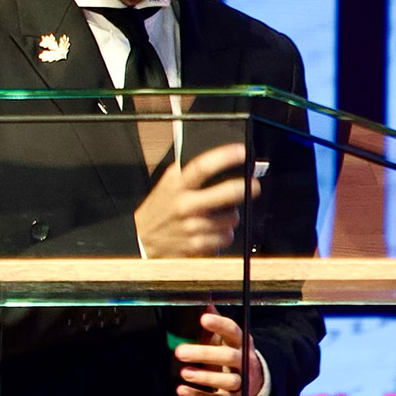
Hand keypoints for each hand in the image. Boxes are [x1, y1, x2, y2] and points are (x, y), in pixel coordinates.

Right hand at [135, 140, 249, 258]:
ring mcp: (192, 225)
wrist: (141, 240)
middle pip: (226, 193)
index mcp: (176, 184)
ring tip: (219, 215)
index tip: (241, 151)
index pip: (202, 166)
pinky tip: (213, 230)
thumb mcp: (168, 185)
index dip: (224, 157)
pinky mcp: (198, 244)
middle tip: (254, 185)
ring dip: (231, 216)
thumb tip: (219, 162)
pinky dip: (224, 234)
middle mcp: (185, 204)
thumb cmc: (160, 210)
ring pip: (231, 218)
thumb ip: (188, 174)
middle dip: (245, 188)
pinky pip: (226, 236)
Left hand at [173, 310, 263, 395]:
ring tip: (184, 372)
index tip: (204, 319)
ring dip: (205, 377)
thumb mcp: (226, 340)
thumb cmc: (231, 357)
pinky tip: (182, 390)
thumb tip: (205, 302)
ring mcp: (241, 383)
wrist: (252, 385)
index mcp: (240, 343)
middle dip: (205, 353)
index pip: (234, 331)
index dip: (220, 325)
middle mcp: (244, 362)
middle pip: (230, 357)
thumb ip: (215, 324)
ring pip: (228, 380)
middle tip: (180, 351)